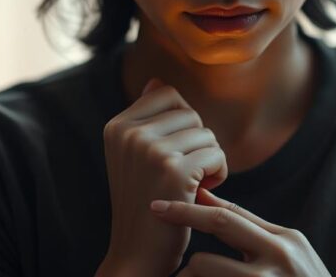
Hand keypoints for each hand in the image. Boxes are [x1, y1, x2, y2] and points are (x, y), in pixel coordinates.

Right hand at [100, 78, 228, 276]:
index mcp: (116, 126)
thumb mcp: (134, 158)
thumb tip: (156, 80)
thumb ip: (146, 119)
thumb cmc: (146, 205)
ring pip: (206, 134)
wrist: (137, 255)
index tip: (173, 154)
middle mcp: (128, 133)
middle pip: (191, 114)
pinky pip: (217, 154)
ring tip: (189, 185)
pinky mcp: (172, 169)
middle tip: (183, 174)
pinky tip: (201, 192)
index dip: (182, 124)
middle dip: (197, 144)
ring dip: (209, 161)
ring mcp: (149, 149)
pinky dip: (219, 174)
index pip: (167, 94)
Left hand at [149, 187, 331, 275]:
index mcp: (285, 241)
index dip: (194, 205)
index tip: (161, 202)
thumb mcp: (288, 256)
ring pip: (203, 265)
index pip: (232, 214)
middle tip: (154, 211)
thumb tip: (206, 201)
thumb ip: (253, 233)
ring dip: (189, 271)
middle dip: (184, 214)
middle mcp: (279, 258)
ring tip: (185, 276)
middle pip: (220, 224)